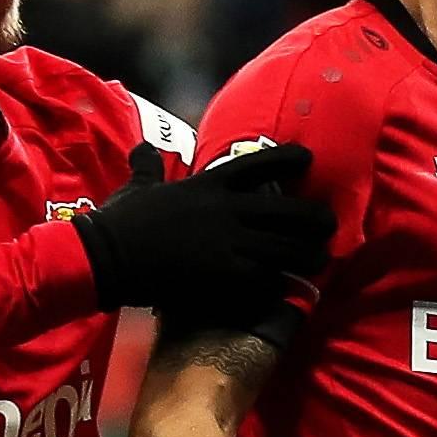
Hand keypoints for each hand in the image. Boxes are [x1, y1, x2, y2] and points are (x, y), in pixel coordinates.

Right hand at [73, 144, 331, 323]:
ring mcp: (228, 243)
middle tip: (329, 223)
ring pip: (285, 248)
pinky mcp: (224, 276)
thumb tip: (142, 147)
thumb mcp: (138, 186)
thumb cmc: (120, 221)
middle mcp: (226, 210)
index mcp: (208, 185)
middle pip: (286, 210)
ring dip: (307, 255)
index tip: (308, 158)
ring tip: (321, 261)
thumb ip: (147, 167)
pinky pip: (266, 279)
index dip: (288, 159)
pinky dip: (282, 284)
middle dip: (313, 217)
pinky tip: (294, 289)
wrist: (107, 255)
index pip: (258, 164)